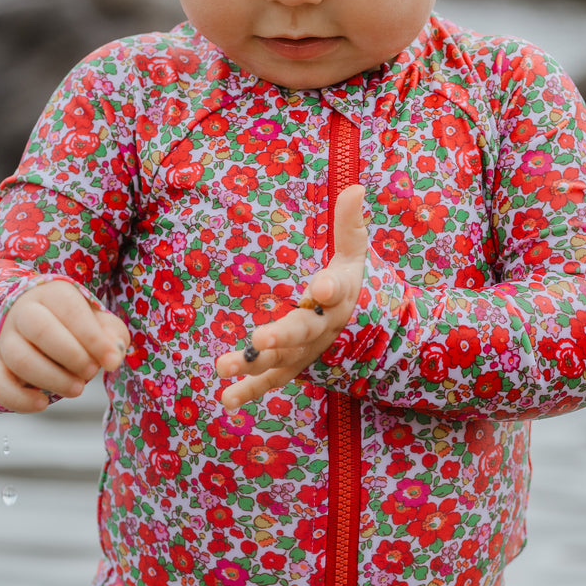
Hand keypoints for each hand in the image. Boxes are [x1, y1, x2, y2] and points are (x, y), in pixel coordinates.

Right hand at [0, 279, 130, 412]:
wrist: (39, 327)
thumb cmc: (75, 326)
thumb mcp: (98, 322)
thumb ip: (112, 334)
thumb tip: (114, 355)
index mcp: (51, 294)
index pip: (70, 310)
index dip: (93, 339)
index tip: (111, 361)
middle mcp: (22, 313)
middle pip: (40, 329)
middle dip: (71, 355)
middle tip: (92, 372)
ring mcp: (5, 340)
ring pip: (19, 358)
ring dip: (52, 379)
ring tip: (77, 388)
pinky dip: (18, 399)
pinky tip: (42, 403)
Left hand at [215, 185, 367, 410]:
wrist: (363, 335)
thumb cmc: (350, 285)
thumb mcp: (354, 254)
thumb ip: (350, 224)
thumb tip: (356, 186)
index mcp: (339, 295)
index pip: (337, 289)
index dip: (329, 288)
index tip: (321, 285)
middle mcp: (322, 327)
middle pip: (302, 331)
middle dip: (282, 336)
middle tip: (261, 339)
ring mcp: (304, 352)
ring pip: (279, 360)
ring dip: (252, 365)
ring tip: (223, 366)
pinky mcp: (290, 368)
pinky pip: (270, 382)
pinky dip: (249, 391)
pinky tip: (225, 399)